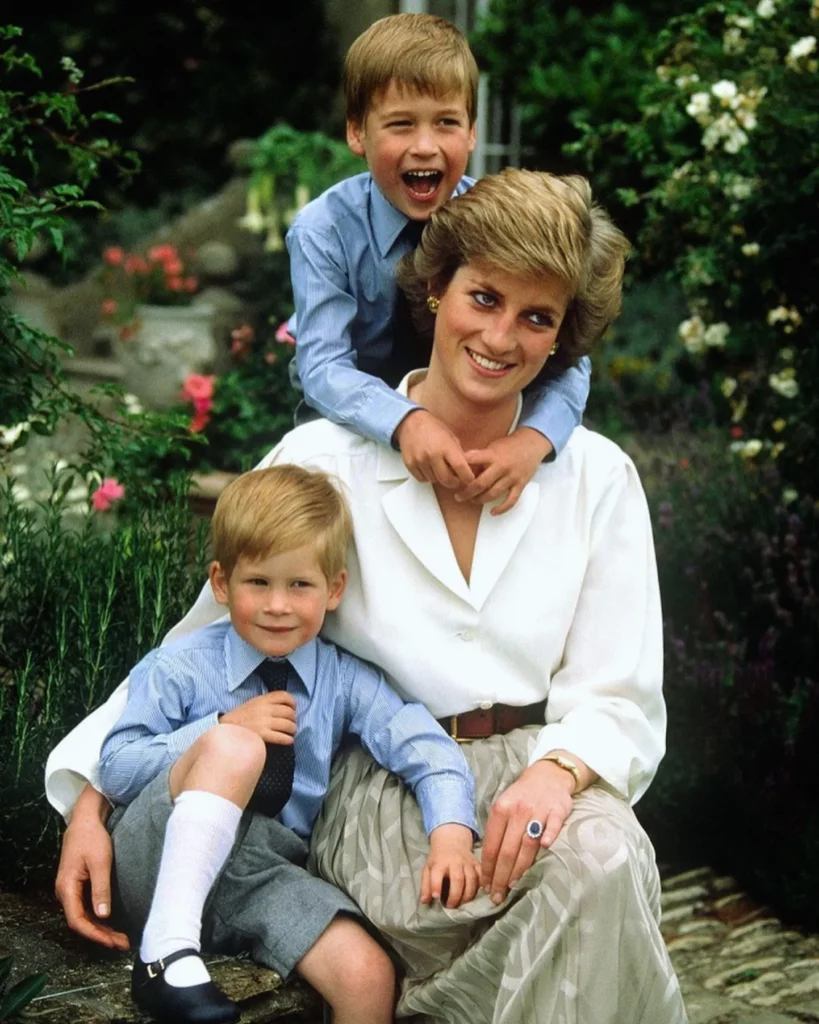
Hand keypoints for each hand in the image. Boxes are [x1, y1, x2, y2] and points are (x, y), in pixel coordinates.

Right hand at [54, 784, 129, 948]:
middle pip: (81, 921)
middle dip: (101, 934)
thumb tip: (103, 916)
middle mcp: (65, 891)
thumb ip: (101, 889)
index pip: (78, 921)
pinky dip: (99, 917)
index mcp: (66, 888)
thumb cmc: (92, 838)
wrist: (85, 819)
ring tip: (120, 938)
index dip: (95, 934)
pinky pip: (86, 907)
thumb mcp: (100, 862)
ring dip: (101, 928)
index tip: (113, 942)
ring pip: (84, 916)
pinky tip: (112, 923)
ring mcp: (70, 889)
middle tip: (122, 943)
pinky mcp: (78, 885)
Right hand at [221, 692, 296, 744]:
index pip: (284, 696)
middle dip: (293, 719)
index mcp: (262, 699)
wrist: (225, 730)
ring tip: (291, 732)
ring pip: (288, 725)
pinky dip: (288, 739)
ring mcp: (264, 722)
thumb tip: (284, 706)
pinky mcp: (262, 735)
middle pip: (289, 712)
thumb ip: (266, 702)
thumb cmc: (240, 718)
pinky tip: (288, 741)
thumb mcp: (252, 704)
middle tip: (292, 723)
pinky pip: (281, 737)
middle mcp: (264, 709)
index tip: (293, 708)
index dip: (292, 702)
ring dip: (292, 729)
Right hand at [394, 410, 474, 488]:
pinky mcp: (410, 464)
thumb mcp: (451, 437)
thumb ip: (458, 453)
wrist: (411, 422)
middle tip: (456, 480)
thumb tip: (465, 469)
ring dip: (439, 478)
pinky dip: (427, 477)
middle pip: (446, 479)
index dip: (467, 477)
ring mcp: (420, 460)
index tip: (469, 479)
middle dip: (453, 482)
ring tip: (439, 468)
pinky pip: (422, 479)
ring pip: (434, 480)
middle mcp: (432, 455)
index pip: (460, 467)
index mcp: (446, 446)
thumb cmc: (433, 428)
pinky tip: (429, 468)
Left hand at [420, 823, 480, 908]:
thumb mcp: (428, 868)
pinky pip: (481, 876)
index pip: (437, 874)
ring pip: (472, 880)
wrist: (452, 840)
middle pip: (458, 879)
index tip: (436, 897)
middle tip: (450, 906)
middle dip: (455, 896)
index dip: (436, 886)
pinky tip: (475, 895)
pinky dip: (480, 887)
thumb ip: (426, 885)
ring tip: (462, 904)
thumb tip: (424, 901)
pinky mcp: (476, 864)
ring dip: (468, 895)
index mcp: (440, 862)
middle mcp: (455, 861)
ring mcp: (467, 862)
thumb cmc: (438, 859)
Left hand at [457, 428, 553, 514]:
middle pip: (481, 483)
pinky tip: (492, 512)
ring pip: (493, 494)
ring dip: (480, 500)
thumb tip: (463, 468)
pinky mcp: (520, 485)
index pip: (473, 460)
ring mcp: (512, 477)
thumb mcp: (493, 446)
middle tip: (458, 497)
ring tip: (471, 501)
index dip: (462, 468)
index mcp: (493, 455)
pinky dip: (501, 508)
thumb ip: (480, 457)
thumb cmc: (509, 445)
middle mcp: (502, 467)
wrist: (532, 443)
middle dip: (467, 492)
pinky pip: (511, 500)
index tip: (451, 476)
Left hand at [480, 760, 574, 904]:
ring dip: (519, 868)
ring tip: (512, 886)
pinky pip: (552, 826)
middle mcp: (517, 810)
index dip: (488, 868)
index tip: (485, 886)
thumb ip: (497, 831)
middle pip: (507, 849)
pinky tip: (545, 849)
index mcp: (500, 810)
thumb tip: (487, 862)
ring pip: (527, 844)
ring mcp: (538, 810)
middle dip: (500, 876)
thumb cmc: (522, 797)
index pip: (491, 845)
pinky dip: (548, 836)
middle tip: (497, 895)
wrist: (547, 776)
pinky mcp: (557, 810)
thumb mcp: (503, 807)